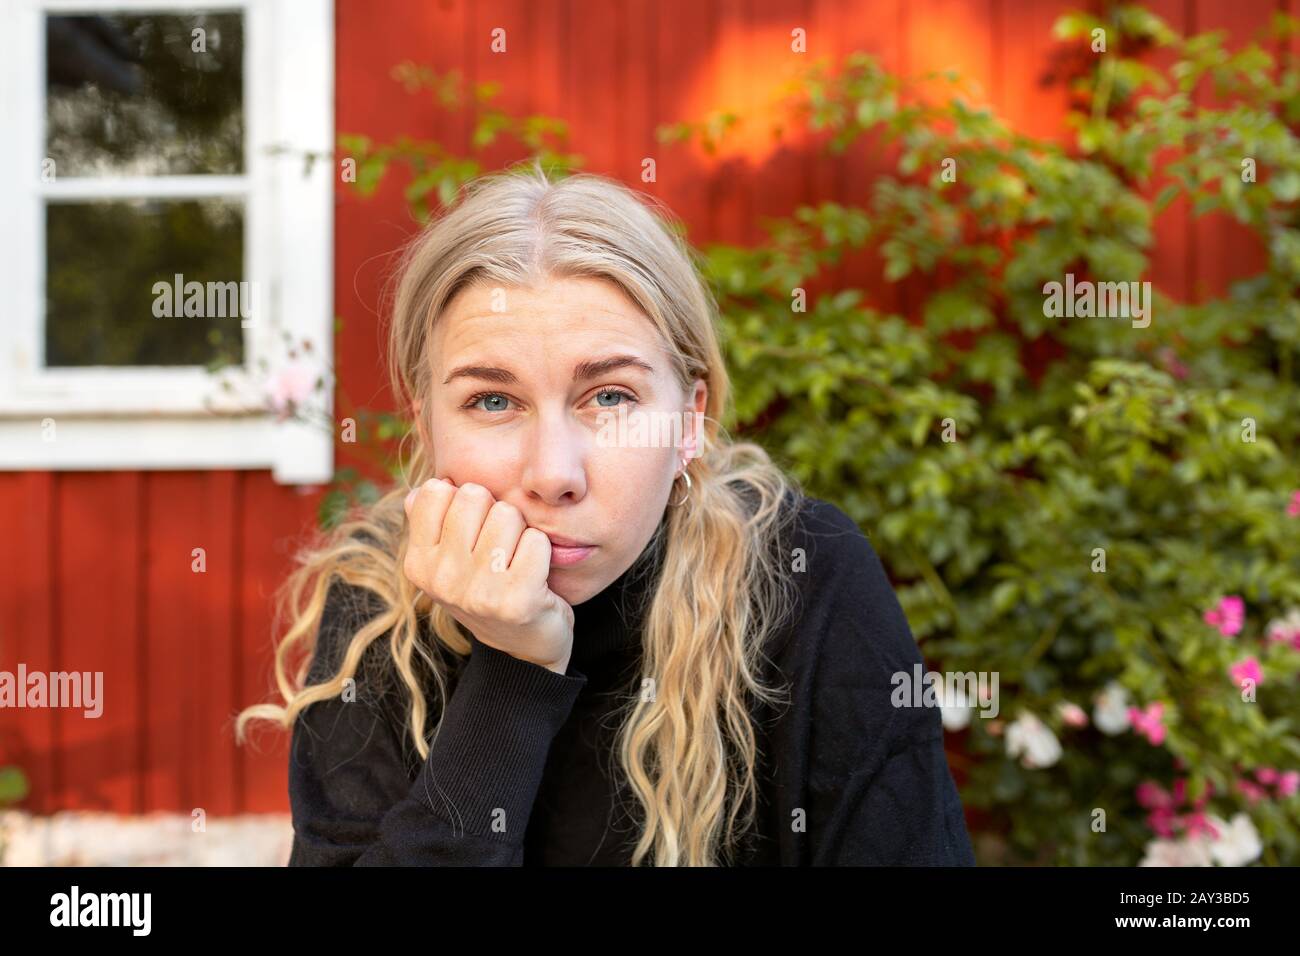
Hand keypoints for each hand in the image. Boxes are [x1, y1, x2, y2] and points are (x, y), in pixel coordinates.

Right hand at [402, 478, 575, 674]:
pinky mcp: (516, 600)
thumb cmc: (487, 589)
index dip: (464, 501)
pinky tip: (535, 576)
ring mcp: (477, 592)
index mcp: (418, 564)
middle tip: (499, 548)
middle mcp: (440, 579)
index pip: (436, 490)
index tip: (472, 530)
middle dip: (494, 512)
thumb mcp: (448, 560)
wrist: (524, 650)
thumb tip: (422, 489)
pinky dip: (543, 551)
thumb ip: (431, 521)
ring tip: (516, 561)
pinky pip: (537, 540)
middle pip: (475, 495)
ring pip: (509, 513)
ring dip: (520, 532)